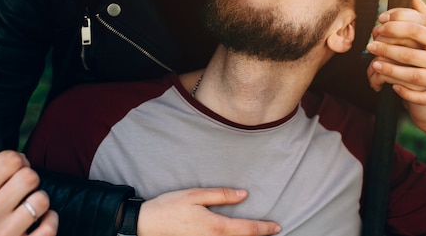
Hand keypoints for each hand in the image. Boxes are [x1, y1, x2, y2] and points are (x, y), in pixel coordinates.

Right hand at [0, 150, 57, 235]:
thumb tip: (6, 156)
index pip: (8, 160)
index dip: (18, 160)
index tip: (17, 168)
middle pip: (29, 176)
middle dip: (30, 179)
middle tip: (24, 189)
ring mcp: (4, 235)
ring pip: (42, 200)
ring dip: (39, 201)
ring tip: (29, 207)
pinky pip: (50, 226)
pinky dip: (50, 221)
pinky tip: (40, 223)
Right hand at [137, 188, 280, 235]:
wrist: (147, 224)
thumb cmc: (171, 206)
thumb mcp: (196, 194)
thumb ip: (221, 195)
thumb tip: (243, 195)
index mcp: (215, 226)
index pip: (247, 230)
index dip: (264, 229)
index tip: (278, 227)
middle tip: (274, 232)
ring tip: (260, 234)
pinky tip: (237, 235)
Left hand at [366, 0, 425, 106]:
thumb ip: (420, 11)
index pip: (416, 30)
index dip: (394, 26)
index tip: (379, 25)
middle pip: (411, 54)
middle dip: (387, 50)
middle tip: (370, 45)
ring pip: (414, 77)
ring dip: (391, 71)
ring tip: (374, 64)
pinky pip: (423, 97)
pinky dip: (406, 92)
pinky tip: (392, 85)